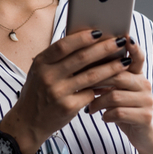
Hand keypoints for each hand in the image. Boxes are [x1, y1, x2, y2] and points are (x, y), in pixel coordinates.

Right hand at [0, 29, 132, 153]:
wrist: (28, 122)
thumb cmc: (38, 91)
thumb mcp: (40, 71)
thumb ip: (57, 58)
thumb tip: (85, 40)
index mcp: (41, 63)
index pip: (63, 46)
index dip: (82, 38)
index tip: (99, 32)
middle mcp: (48, 76)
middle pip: (81, 58)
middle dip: (103, 49)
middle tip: (119, 42)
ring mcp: (58, 93)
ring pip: (91, 76)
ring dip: (110, 67)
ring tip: (124, 61)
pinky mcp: (68, 107)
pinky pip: (90, 94)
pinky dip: (102, 88)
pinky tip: (113, 83)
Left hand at [87, 38, 152, 152]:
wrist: (143, 136)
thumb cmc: (123, 109)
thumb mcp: (117, 91)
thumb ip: (108, 76)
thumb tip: (83, 58)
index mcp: (137, 75)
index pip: (137, 57)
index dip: (133, 47)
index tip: (125, 37)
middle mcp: (145, 84)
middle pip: (118, 74)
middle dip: (97, 79)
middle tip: (81, 84)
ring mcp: (147, 100)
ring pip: (115, 95)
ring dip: (98, 102)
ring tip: (90, 107)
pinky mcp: (145, 116)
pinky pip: (119, 112)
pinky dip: (106, 115)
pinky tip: (102, 117)